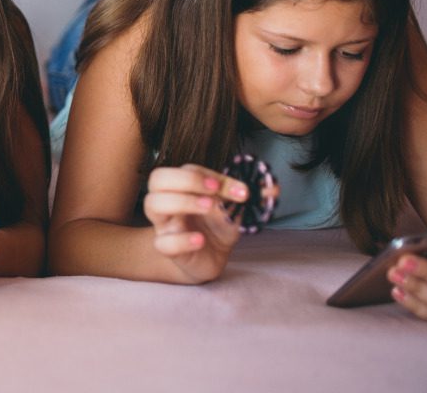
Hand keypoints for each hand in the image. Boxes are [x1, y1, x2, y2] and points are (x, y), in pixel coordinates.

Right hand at [143, 163, 247, 282]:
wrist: (208, 258)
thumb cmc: (216, 227)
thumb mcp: (236, 209)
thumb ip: (253, 196)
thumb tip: (272, 187)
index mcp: (184, 187)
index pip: (188, 169)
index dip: (212, 175)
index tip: (241, 189)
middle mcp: (170, 201)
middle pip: (158, 178)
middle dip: (186, 180)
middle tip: (214, 191)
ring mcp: (166, 224)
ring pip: (153, 204)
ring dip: (181, 202)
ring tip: (209, 208)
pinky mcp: (168, 248)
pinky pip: (163, 242)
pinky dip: (182, 239)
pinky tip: (200, 240)